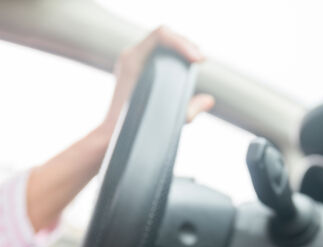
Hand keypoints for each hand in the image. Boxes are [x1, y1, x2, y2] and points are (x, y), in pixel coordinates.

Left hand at [100, 26, 214, 135]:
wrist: (112, 134)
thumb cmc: (134, 127)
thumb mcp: (165, 119)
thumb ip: (189, 109)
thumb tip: (209, 100)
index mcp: (132, 60)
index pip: (161, 36)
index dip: (183, 43)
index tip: (198, 59)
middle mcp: (130, 56)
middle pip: (163, 37)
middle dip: (185, 44)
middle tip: (200, 59)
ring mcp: (131, 60)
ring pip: (160, 43)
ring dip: (180, 48)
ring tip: (195, 59)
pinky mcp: (136, 67)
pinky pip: (156, 53)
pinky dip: (172, 55)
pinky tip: (184, 64)